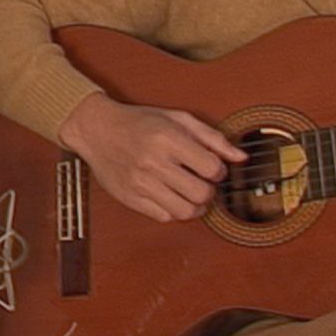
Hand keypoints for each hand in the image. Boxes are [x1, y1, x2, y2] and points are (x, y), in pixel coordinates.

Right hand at [57, 92, 244, 223]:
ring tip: (188, 193)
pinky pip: (163, 217)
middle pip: (201, 194)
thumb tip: (240, 157)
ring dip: (194, 205)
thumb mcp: (177, 118)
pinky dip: (172, 210)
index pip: (211, 168)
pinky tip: (169, 196)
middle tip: (200, 182)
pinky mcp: (130, 198)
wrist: (96, 129)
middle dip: (208, 190)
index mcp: (168, 139)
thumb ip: (211, 137)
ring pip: (185, 211)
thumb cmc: (138, 122)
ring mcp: (140, 183)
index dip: (218, 170)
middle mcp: (153, 162)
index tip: (210, 167)